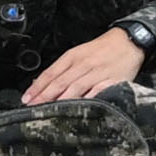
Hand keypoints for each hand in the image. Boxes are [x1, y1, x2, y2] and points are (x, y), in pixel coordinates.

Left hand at [16, 31, 148, 108]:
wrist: (128, 42)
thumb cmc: (101, 50)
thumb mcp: (78, 54)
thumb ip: (61, 69)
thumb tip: (41, 85)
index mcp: (73, 57)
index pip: (50, 73)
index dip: (37, 87)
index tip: (26, 99)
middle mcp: (83, 64)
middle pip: (60, 83)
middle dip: (44, 97)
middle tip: (33, 109)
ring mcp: (97, 73)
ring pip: (76, 88)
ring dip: (61, 102)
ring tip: (49, 113)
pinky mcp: (112, 81)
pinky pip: (97, 93)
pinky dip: (87, 101)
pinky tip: (79, 110)